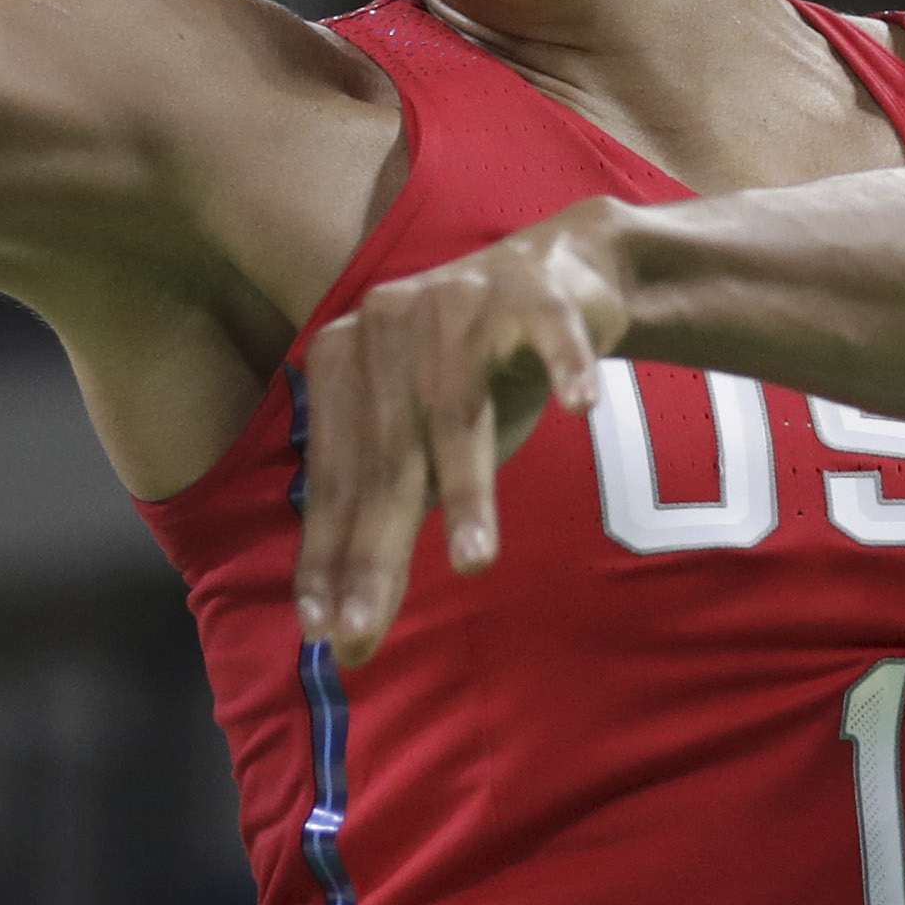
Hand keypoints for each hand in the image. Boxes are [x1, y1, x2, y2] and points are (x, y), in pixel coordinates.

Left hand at [292, 201, 630, 666]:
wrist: (556, 273)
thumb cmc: (473, 372)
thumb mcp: (418, 437)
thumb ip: (381, 500)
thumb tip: (341, 617)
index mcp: (340, 360)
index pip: (334, 476)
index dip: (327, 554)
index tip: (323, 632)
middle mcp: (384, 325)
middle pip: (385, 456)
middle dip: (376, 549)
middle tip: (367, 626)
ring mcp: (455, 300)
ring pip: (456, 408)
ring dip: (469, 488)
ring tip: (473, 562)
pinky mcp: (529, 288)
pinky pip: (549, 331)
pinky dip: (566, 367)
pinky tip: (580, 406)